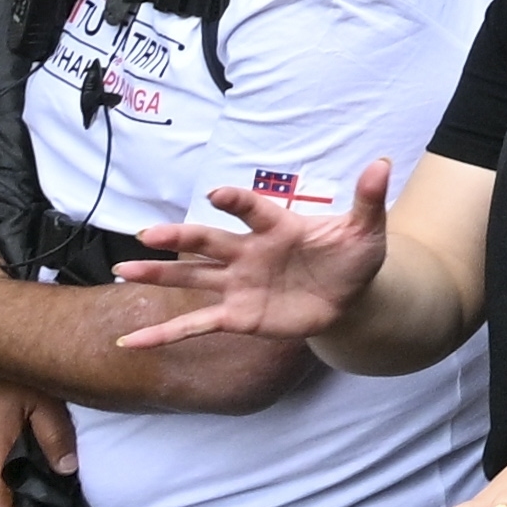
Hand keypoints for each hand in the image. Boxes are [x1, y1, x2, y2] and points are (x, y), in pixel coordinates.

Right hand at [118, 152, 396, 347]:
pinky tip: (131, 342)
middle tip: (146, 234)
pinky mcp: (236, 316)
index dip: (237, 202)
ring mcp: (238, 285)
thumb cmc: (353, 257)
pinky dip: (164, 334)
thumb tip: (384, 164)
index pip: (253, 209)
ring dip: (158, 274)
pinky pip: (195, 324)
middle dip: (179, 237)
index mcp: (278, 227)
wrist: (351, 296)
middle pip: (209, 242)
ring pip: (192, 278)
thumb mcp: (367, 230)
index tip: (218, 195)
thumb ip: (368, 200)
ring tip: (122, 270)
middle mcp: (249, 253)